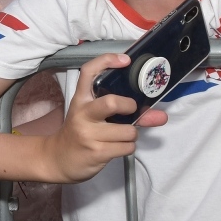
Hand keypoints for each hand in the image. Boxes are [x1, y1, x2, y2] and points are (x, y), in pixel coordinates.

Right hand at [44, 54, 166, 182]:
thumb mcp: (94, 118)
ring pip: (127, 131)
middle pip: (111, 102)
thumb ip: (124, 112)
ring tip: (122, 136)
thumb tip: (162, 116)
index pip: (88, 72)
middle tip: (130, 111)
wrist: (58, 159)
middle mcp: (82, 114)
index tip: (126, 61)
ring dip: (132, 134)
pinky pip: (127, 147)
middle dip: (129, 107)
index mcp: (80, 99)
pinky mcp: (96, 152)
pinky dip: (128, 147)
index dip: (107, 61)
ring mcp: (88, 134)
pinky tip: (117, 147)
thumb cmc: (81, 133)